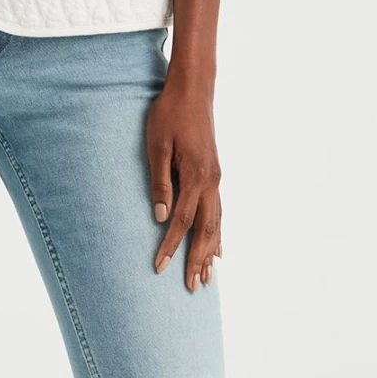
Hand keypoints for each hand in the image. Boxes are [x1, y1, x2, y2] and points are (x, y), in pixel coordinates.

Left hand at [146, 72, 222, 291]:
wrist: (193, 89)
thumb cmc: (169, 114)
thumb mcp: (156, 145)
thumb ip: (159, 181)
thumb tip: (161, 217)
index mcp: (196, 177)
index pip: (181, 222)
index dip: (170, 247)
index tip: (159, 268)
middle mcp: (211, 181)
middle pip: (205, 230)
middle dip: (197, 261)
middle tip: (193, 288)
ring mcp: (216, 178)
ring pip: (217, 224)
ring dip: (211, 252)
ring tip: (207, 278)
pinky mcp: (215, 174)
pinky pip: (220, 211)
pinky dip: (218, 233)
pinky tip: (217, 248)